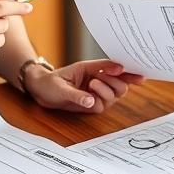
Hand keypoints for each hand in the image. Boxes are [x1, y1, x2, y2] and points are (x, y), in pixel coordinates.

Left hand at [23, 59, 144, 112]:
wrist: (40, 91)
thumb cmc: (50, 83)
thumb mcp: (61, 86)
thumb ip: (77, 95)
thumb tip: (91, 102)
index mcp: (93, 68)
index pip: (114, 68)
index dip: (126, 71)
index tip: (134, 73)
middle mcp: (98, 80)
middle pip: (121, 84)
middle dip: (117, 82)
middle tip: (101, 77)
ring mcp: (97, 92)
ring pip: (116, 95)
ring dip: (107, 91)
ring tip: (92, 84)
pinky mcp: (93, 103)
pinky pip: (104, 105)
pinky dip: (99, 102)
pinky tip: (89, 98)